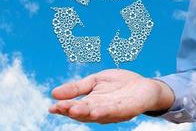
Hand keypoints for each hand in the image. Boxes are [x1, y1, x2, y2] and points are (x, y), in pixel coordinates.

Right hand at [49, 69, 173, 123]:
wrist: (144, 85)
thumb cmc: (119, 84)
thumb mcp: (95, 81)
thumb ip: (77, 88)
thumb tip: (54, 93)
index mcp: (92, 103)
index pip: (76, 106)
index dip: (64, 107)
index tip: (52, 106)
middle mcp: (101, 110)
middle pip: (84, 112)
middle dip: (71, 110)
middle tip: (58, 108)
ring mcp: (114, 111)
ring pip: (98, 114)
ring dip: (86, 113)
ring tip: (74, 111)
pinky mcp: (128, 109)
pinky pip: (115, 111)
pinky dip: (105, 112)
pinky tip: (96, 110)